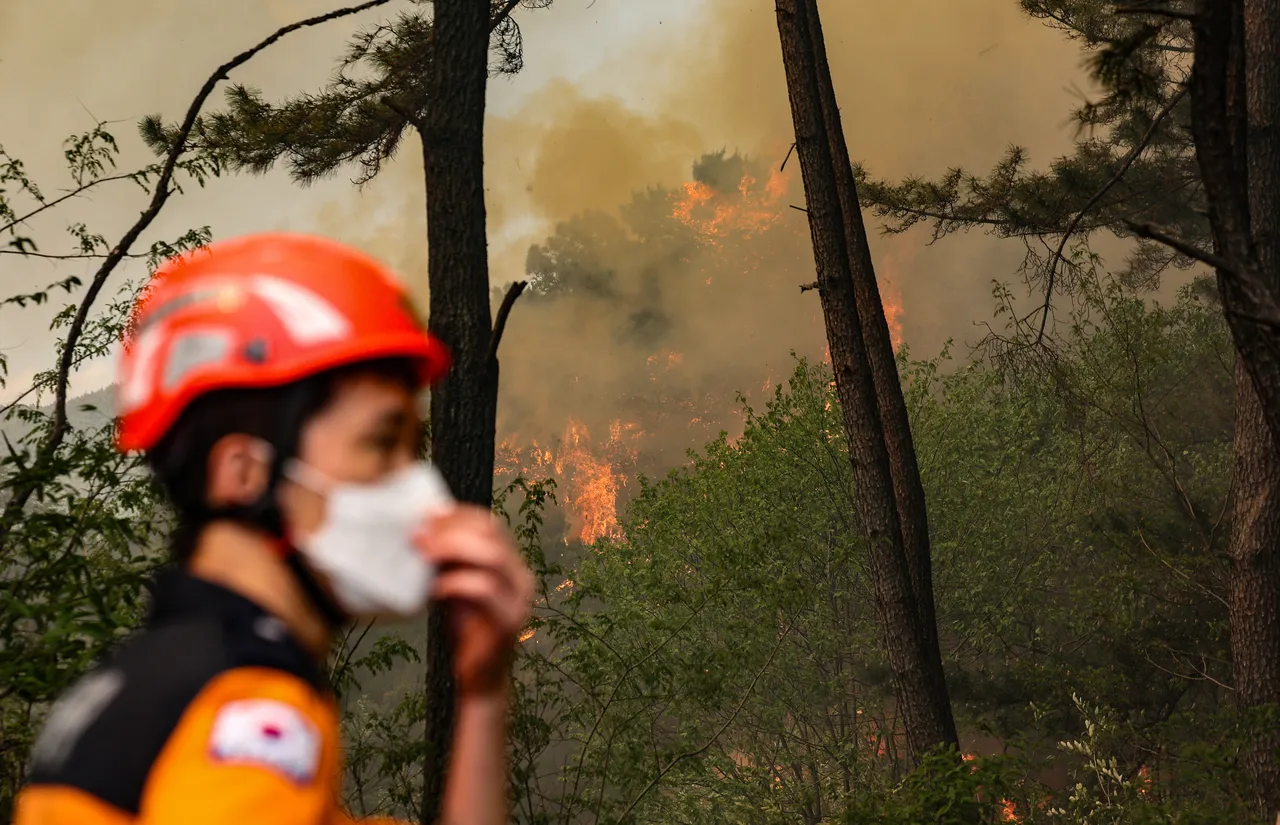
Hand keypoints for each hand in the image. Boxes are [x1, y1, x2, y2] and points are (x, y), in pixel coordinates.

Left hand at [415, 506, 533, 696]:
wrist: (481, 678)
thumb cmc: (468, 629)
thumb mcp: (458, 586)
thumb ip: (452, 561)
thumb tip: (423, 530)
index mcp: (511, 564)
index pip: (490, 524)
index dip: (459, 515)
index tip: (427, 515)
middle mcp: (521, 577)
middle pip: (492, 534)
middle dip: (452, 529)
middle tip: (419, 534)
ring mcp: (519, 599)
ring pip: (491, 557)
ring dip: (453, 549)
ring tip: (423, 552)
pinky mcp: (509, 621)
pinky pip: (484, 590)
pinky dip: (456, 583)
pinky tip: (434, 588)